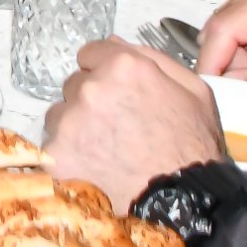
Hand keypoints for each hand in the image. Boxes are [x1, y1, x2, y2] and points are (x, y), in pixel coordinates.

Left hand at [43, 36, 224, 211]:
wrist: (184, 205)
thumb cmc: (193, 148)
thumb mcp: (194, 92)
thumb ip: (152, 58)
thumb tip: (113, 41)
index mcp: (123, 67)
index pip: (90, 53)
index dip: (104, 72)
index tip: (117, 94)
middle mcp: (89, 89)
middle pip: (75, 86)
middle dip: (90, 102)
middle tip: (117, 130)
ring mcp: (68, 124)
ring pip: (59, 117)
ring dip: (75, 129)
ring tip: (106, 154)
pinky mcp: (55, 157)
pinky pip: (53, 149)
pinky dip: (69, 159)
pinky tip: (94, 172)